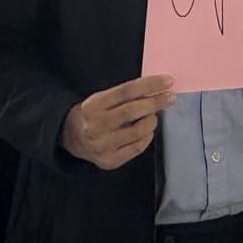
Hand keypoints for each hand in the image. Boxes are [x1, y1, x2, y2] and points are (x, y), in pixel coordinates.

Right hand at [60, 75, 174, 170]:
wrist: (71, 138)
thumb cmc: (94, 113)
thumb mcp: (102, 98)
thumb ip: (125, 95)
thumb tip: (157, 89)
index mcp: (94, 105)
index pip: (126, 91)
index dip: (149, 85)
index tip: (168, 81)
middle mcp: (96, 126)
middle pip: (132, 111)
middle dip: (156, 102)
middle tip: (170, 97)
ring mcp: (102, 145)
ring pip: (137, 131)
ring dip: (151, 121)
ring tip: (152, 116)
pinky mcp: (109, 161)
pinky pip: (136, 148)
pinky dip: (146, 138)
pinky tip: (147, 131)